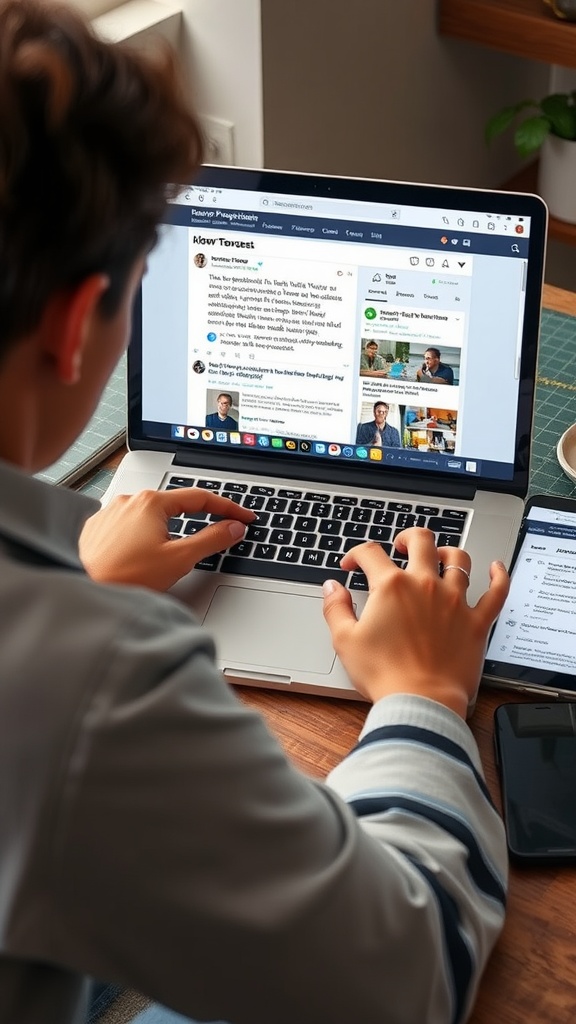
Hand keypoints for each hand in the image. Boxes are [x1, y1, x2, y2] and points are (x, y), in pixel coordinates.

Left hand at [79, 488, 255, 590]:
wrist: (84, 591)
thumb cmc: (126, 577)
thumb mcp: (179, 558)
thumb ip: (211, 540)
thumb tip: (233, 528)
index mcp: (151, 502)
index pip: (200, 498)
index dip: (228, 508)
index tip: (243, 517)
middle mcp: (129, 500)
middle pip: (175, 505)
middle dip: (196, 519)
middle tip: (215, 534)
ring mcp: (110, 512)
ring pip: (150, 517)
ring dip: (167, 530)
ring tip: (169, 555)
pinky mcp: (97, 528)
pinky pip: (129, 527)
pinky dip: (143, 537)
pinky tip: (143, 556)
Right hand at [322, 528, 508, 718]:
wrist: (421, 702)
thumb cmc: (384, 675)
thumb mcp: (345, 640)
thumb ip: (336, 607)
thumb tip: (332, 587)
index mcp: (392, 587)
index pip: (370, 553)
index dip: (355, 554)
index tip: (351, 566)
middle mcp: (425, 585)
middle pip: (421, 540)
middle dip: (407, 537)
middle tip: (400, 546)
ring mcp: (455, 601)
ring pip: (458, 559)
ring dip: (447, 552)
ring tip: (439, 556)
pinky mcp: (476, 621)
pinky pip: (496, 592)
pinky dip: (499, 576)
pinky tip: (496, 567)